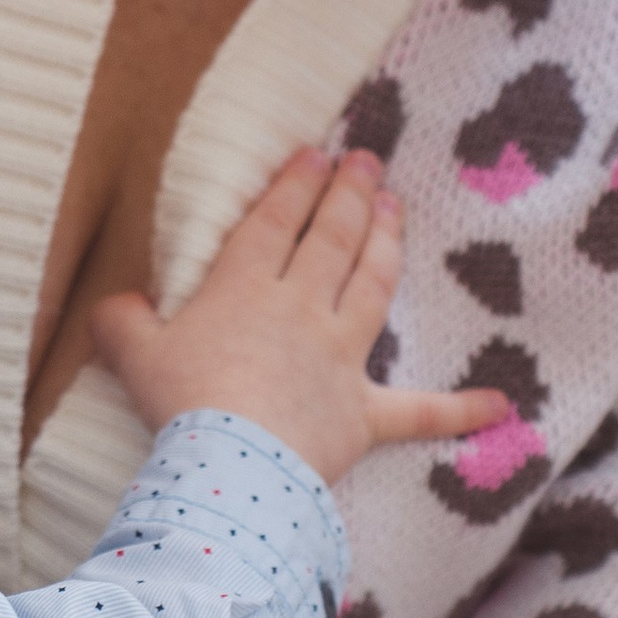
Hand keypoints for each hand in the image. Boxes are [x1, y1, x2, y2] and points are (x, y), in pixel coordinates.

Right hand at [89, 145, 505, 487]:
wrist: (229, 466)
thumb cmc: (179, 405)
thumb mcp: (132, 354)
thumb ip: (122, 320)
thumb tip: (118, 305)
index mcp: (244, 288)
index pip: (275, 221)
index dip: (296, 183)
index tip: (315, 152)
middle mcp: (300, 309)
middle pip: (332, 239)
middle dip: (350, 194)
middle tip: (368, 159)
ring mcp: (338, 358)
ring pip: (373, 288)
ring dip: (387, 245)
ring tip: (398, 208)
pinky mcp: (364, 415)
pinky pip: (420, 413)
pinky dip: (460, 409)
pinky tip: (500, 402)